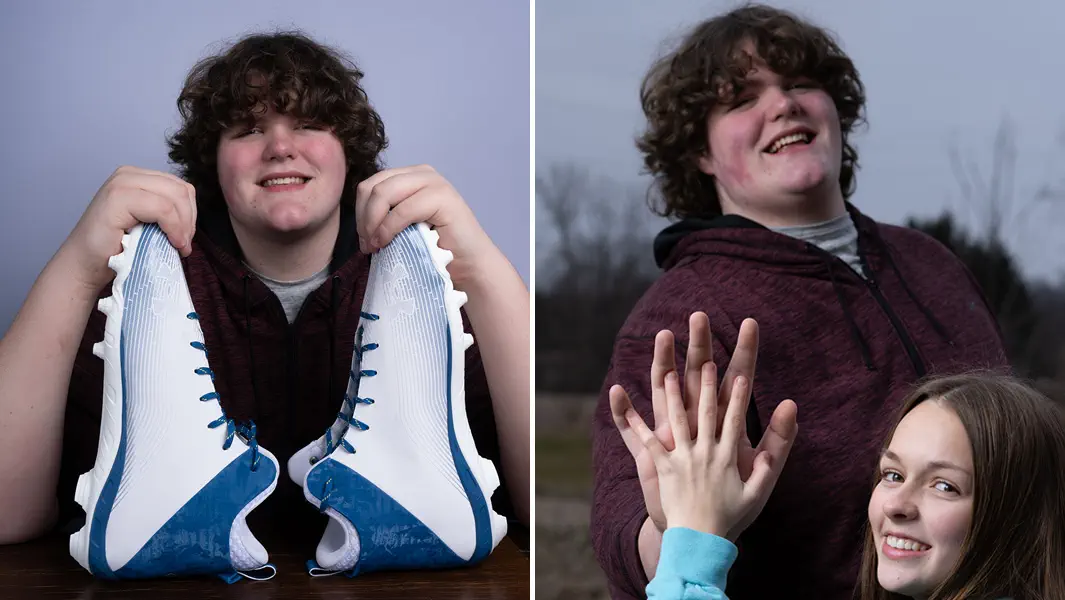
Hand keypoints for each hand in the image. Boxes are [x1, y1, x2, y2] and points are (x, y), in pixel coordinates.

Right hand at [64, 166, 196, 292]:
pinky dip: (174, 228)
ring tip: (177, 246)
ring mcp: (121, 183)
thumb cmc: (118, 250)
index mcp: (138, 178)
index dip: (190, 214)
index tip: (184, 239)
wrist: (86, 267)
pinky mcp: (118, 198)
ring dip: (183, 226)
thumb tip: (193, 217)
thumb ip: (168, 212)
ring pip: (175, 197)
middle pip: (181, 190)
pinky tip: (173, 244)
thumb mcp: (150, 225)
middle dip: (189, 220)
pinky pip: (163, 208)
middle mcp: (129, 175)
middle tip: (183, 245)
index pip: (181, 187)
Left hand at [355, 165, 494, 288]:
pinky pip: (402, 210)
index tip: (364, 240)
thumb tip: (357, 223)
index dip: (360, 213)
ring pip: (383, 194)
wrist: (469, 266)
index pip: (370, 185)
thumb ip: (385, 214)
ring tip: (375, 245)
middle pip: (373, 187)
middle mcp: (422, 173)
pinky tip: (385, 243)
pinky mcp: (443, 197)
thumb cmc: (436, 251)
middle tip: (368, 245)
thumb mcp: (403, 227)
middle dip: (363, 218)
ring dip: (373, 223)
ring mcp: (434, 182)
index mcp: (410, 176)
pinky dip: (388, 228)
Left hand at [625, 363, 796, 537]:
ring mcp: (683, 459)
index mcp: (728, 457)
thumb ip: (770, 463)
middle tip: (707, 361)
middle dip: (706, 384)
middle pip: (706, 412)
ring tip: (669, 372)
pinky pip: (648, 442)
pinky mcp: (663, 468)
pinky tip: (629, 408)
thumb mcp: (758, 492)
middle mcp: (705, 452)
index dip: (737, 397)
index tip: (740, 375)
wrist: (700, 541)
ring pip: (677, 419)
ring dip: (672, 395)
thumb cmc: (730, 518)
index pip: (735, 420)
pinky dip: (637, 424)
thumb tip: (783, 443)